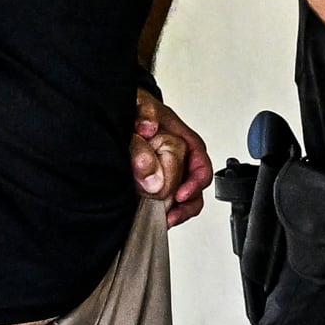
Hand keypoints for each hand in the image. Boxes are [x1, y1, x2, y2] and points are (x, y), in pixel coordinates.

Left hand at [132, 93, 209, 225]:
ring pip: (186, 200)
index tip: (181, 194)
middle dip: (183, 203)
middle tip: (168, 209)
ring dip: (177, 212)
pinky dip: (165, 212)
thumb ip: (145, 115)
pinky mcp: (157, 185)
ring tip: (165, 218)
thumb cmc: (139, 109)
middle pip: (194, 189)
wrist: (124, 115)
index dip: (195, 183)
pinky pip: (169, 203)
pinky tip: (154, 216)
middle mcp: (182, 161)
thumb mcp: (142, 105)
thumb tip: (148, 128)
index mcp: (186, 142)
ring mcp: (170, 174)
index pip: (201, 166)